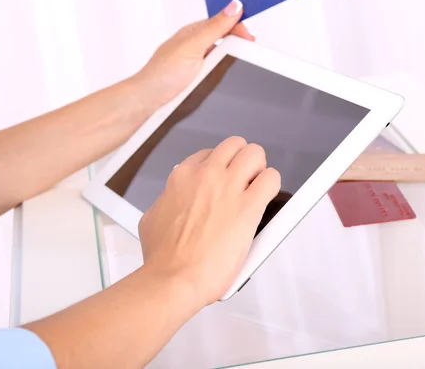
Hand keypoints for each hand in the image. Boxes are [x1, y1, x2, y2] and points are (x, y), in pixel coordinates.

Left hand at [132, 0, 253, 110]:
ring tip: (236, 64)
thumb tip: (234, 6)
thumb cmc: (161, 74)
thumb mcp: (193, 46)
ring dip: (229, 62)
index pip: (222, 22)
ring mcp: (195, 63)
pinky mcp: (195, 79)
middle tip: (248, 51)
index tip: (250, 38)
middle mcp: (194, 46)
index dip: (238, 27)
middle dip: (237, 44)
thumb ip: (215, 28)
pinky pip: (215, 74)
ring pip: (221, 58)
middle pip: (224, 40)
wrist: (147, 101)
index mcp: (193, 32)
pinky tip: (222, 78)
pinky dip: (221, 75)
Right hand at [138, 136, 280, 306]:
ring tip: (256, 187)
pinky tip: (266, 198)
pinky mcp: (249, 207)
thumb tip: (172, 201)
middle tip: (243, 179)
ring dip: (258, 169)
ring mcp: (228, 188)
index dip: (219, 167)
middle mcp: (206, 175)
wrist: (174, 278)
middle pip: (234, 146)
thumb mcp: (152, 218)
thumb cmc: (163, 257)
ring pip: (255, 154)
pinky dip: (272, 186)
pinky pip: (271, 179)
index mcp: (182, 176)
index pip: (208, 154)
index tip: (223, 179)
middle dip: (241, 160)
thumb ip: (167, 202)